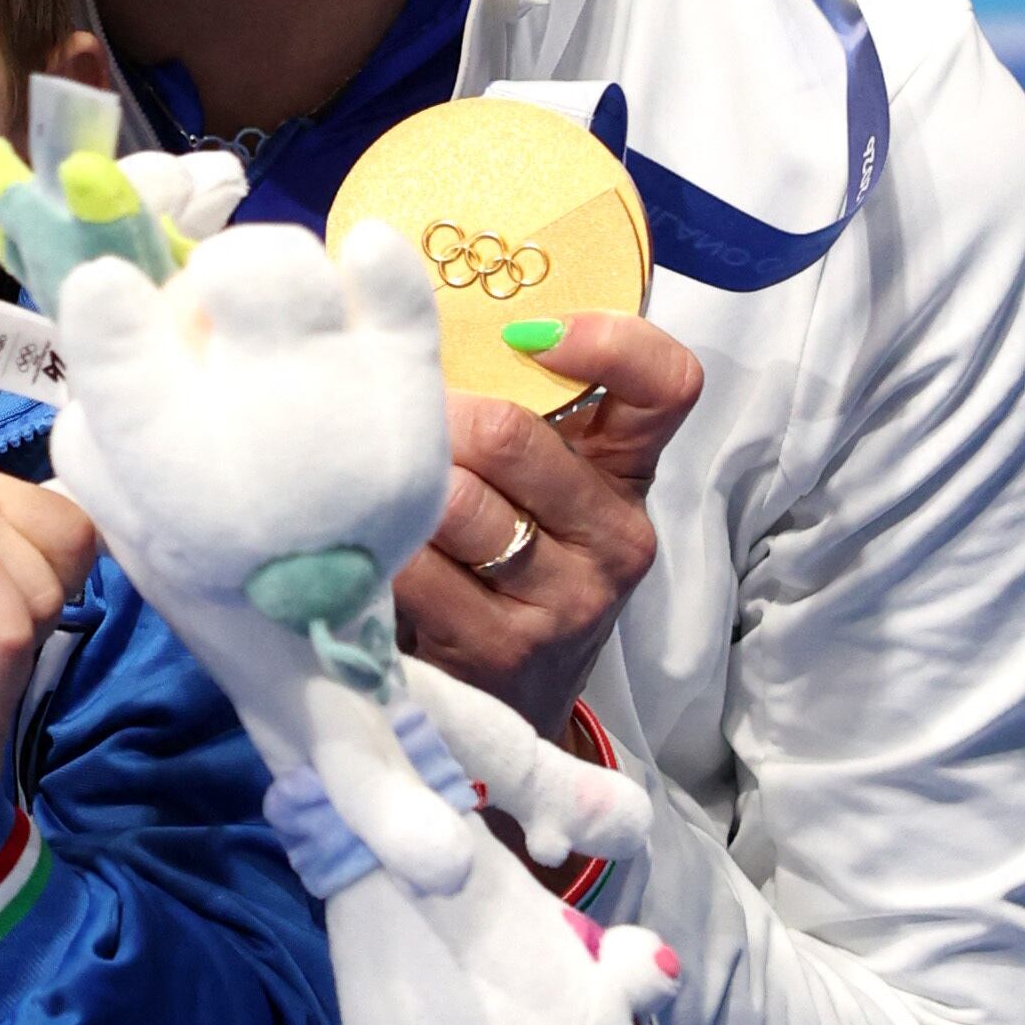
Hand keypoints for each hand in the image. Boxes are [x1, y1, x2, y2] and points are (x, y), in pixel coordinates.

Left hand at [390, 312, 704, 737]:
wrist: (514, 709)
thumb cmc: (511, 569)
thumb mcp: (542, 491)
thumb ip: (520, 413)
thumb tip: (420, 316)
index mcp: (627, 474)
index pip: (666, 384)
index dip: (610, 340)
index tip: (532, 333)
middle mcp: (615, 537)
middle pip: (510, 435)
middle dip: (428, 417)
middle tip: (381, 417)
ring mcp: (564, 600)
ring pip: (455, 501)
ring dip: (394, 484)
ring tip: (363, 483)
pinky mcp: (500, 650)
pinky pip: (414, 568)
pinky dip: (373, 547)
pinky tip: (358, 545)